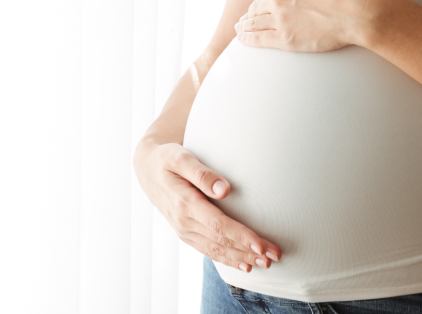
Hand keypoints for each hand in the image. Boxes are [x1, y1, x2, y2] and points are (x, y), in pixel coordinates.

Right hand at [132, 140, 281, 271]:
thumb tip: (225, 189)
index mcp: (185, 203)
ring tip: (264, 264)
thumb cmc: (168, 158)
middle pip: (221, 241)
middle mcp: (184, 221)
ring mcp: (184, 229)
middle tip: (274, 256)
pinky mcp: (186, 232)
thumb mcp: (181, 158)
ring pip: (216, 250)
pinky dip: (226, 258)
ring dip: (241, 258)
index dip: (241, 237)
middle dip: (248, 251)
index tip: (261, 244)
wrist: (147, 168)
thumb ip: (202, 173)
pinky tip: (243, 263)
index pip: (218, 225)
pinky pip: (208, 250)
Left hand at [234, 0, 372, 52]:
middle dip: (249, 13)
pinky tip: (242, 39)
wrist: (355, 11)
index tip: (256, 4)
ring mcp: (280, 21)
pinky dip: (248, 39)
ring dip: (244, 26)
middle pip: (257, 7)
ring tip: (239, 29)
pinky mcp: (286, 39)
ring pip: (255, 23)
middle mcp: (277, 0)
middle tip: (244, 18)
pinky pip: (259, 39)